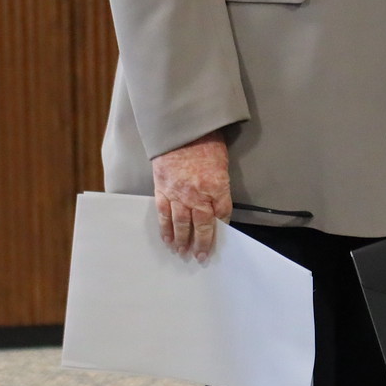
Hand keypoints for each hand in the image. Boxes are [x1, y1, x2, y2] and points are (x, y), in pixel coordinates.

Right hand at [151, 132, 231, 260]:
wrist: (180, 128)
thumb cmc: (205, 141)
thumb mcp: (222, 162)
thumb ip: (220, 184)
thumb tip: (218, 203)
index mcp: (217, 186)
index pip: (222, 214)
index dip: (221, 227)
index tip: (220, 236)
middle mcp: (198, 194)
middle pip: (202, 225)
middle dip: (202, 243)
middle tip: (200, 257)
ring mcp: (178, 194)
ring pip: (181, 224)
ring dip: (182, 241)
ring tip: (183, 253)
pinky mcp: (162, 190)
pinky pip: (164, 215)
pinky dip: (165, 229)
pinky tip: (167, 239)